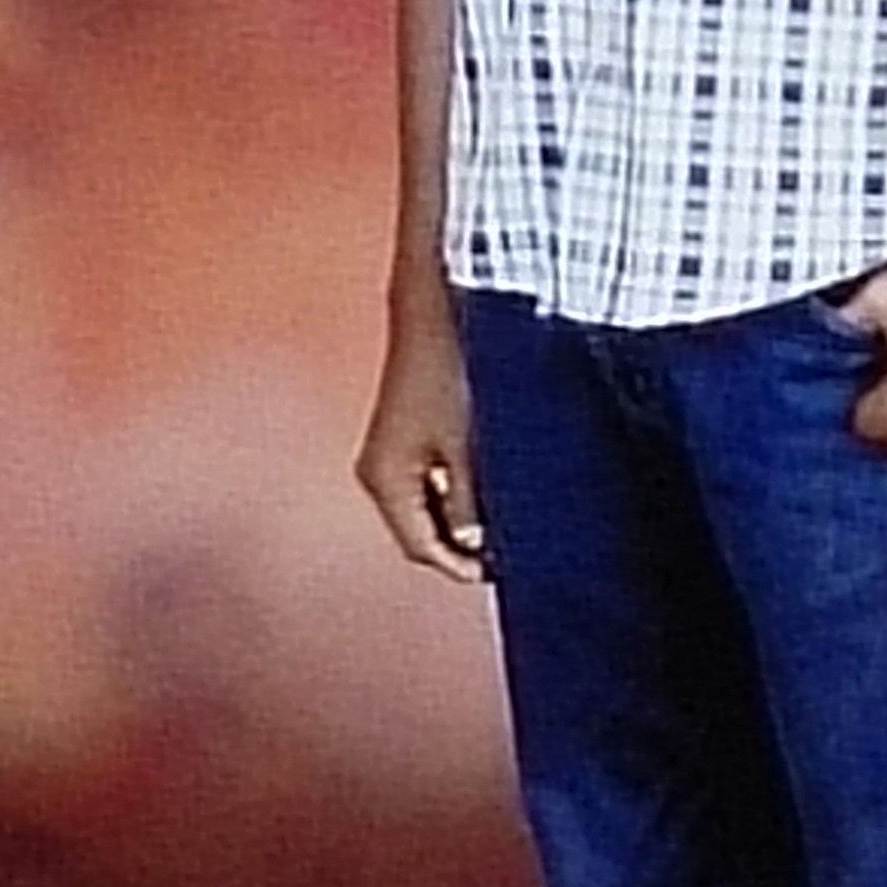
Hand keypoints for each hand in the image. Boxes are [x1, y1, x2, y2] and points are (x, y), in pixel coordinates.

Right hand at [355, 309, 488, 579]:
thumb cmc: (450, 372)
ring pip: (425, 509)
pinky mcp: (403, 437)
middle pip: (420, 532)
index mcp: (386, 479)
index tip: (500, 573)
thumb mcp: (468, 448)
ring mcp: (389, 454)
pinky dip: (455, 496)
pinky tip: (487, 493)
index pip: (422, 547)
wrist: (435, 313)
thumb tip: (478, 544)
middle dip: (462, 546)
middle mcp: (378, 471)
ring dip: (460, 521)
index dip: (461, 566)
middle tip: (508, 554)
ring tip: (504, 525)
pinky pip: (428, 484)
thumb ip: (471, 503)